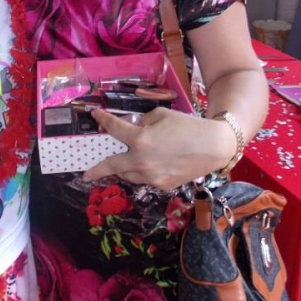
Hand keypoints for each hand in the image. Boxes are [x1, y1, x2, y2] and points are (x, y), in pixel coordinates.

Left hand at [83, 107, 235, 189]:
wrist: (214, 146)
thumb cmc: (187, 126)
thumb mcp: (160, 115)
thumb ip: (140, 122)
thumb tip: (128, 127)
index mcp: (140, 140)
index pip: (114, 129)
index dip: (103, 120)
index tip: (95, 116)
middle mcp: (141, 161)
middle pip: (112, 166)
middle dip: (97, 170)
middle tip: (86, 174)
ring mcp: (151, 177)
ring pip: (127, 175)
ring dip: (121, 169)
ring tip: (118, 166)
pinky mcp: (162, 185)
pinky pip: (143, 180)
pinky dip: (139, 173)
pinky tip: (142, 167)